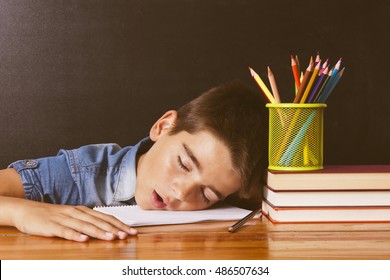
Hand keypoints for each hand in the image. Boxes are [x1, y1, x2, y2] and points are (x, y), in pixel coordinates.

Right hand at [8, 198, 136, 241]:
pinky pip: (65, 231)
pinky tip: (84, 240)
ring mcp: (64, 219)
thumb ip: (88, 222)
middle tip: (127, 236)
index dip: (120, 224)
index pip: (106, 217)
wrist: (27, 210)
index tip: (131, 231)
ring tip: (111, 238)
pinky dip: (75, 235)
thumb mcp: (73, 217)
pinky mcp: (52, 226)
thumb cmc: (52, 216)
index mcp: (83, 211)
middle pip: (99, 221)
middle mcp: (77, 213)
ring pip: (85, 226)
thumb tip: (107, 229)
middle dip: (114, 229)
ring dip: (99, 232)